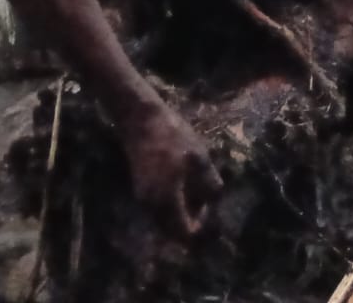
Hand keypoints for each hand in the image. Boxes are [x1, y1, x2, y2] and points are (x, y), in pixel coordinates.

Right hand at [117, 103, 221, 239]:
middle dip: (189, 220)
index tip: (207, 205)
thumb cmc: (172, 137)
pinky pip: (156, 208)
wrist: (140, 119)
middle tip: (203, 199)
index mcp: (167, 201)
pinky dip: (169, 204)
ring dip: (179, 212)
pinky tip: (180, 183)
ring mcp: (142, 198)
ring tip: (194, 189)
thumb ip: (209, 184)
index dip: (199, 225)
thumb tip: (213, 200)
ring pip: (163, 219)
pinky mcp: (139, 188)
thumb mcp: (199, 158)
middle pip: (172, 230)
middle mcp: (151, 206)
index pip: (184, 233)